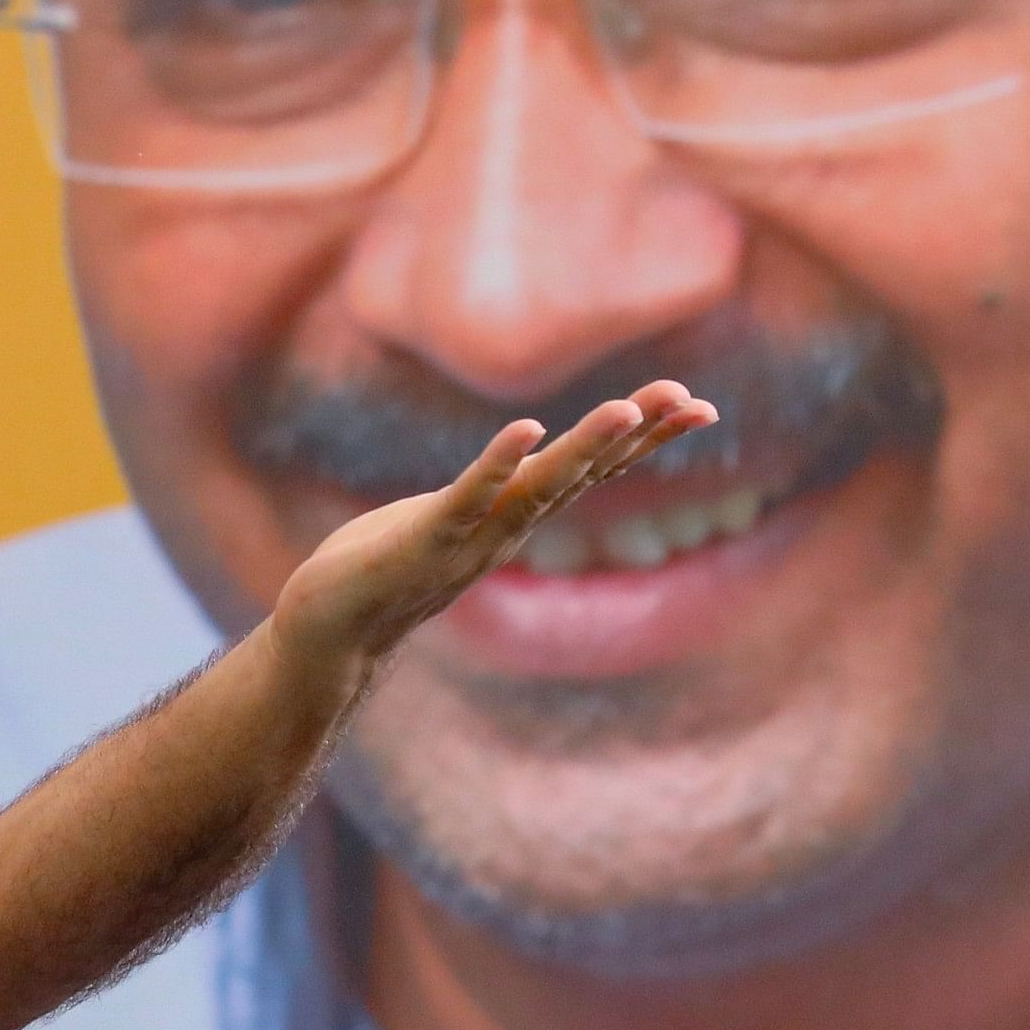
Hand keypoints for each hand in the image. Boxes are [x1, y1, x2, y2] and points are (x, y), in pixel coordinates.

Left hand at [268, 381, 718, 673]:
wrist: (328, 629)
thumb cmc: (382, 567)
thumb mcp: (450, 518)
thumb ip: (490, 495)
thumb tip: (522, 461)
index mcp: (512, 516)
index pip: (591, 470)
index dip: (645, 439)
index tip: (701, 406)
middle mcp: (504, 529)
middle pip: (583, 475)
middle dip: (638, 437)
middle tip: (694, 400)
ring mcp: (468, 538)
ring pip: (538, 488)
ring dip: (583, 448)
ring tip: (627, 408)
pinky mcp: (422, 539)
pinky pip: (467, 498)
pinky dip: (498, 464)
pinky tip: (527, 429)